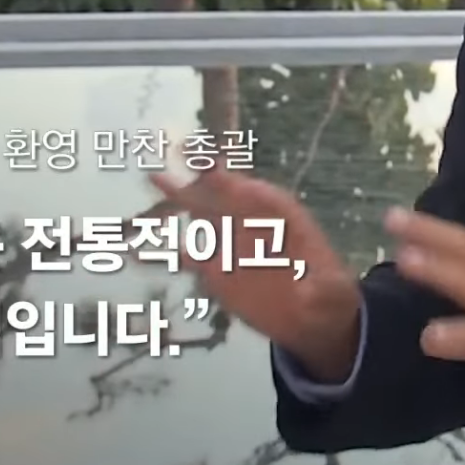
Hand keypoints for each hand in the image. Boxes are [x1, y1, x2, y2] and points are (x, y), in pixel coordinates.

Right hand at [148, 170, 361, 380]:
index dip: (235, 182)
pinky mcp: (216, 269)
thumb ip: (315, 289)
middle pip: (222, 193)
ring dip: (178, 197)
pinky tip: (136, 252)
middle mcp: (253, 223)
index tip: (214, 168)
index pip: (253, 193)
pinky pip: (186, 257)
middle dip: (201, 174)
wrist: (314, 313)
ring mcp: (232, 244)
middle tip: (179, 151)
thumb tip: (302, 292)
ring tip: (153, 176)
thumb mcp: (328, 290)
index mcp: (281, 217)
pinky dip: (161, 254)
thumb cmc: (326, 291)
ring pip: (201, 214)